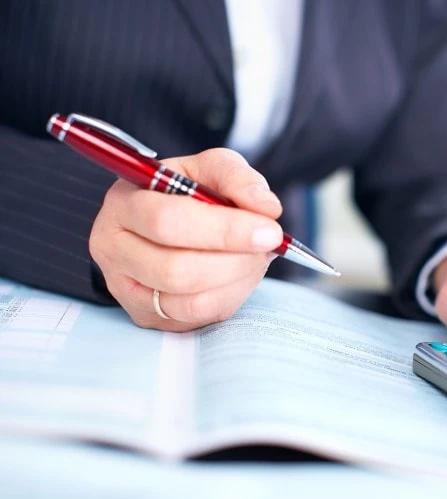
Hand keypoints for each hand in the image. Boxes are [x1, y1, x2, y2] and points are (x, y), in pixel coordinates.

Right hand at [89, 148, 283, 331]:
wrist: (176, 225)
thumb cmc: (192, 192)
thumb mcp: (213, 169)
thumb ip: (239, 179)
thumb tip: (266, 208)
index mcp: (124, 201)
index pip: (168, 221)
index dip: (225, 230)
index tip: (270, 231)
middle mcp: (113, 247)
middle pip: (176, 268)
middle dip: (235, 260)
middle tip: (269, 247)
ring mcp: (125, 287)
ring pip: (187, 300)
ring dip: (235, 280)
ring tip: (255, 258)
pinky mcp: (145, 314)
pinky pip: (194, 318)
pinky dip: (228, 297)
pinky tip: (240, 276)